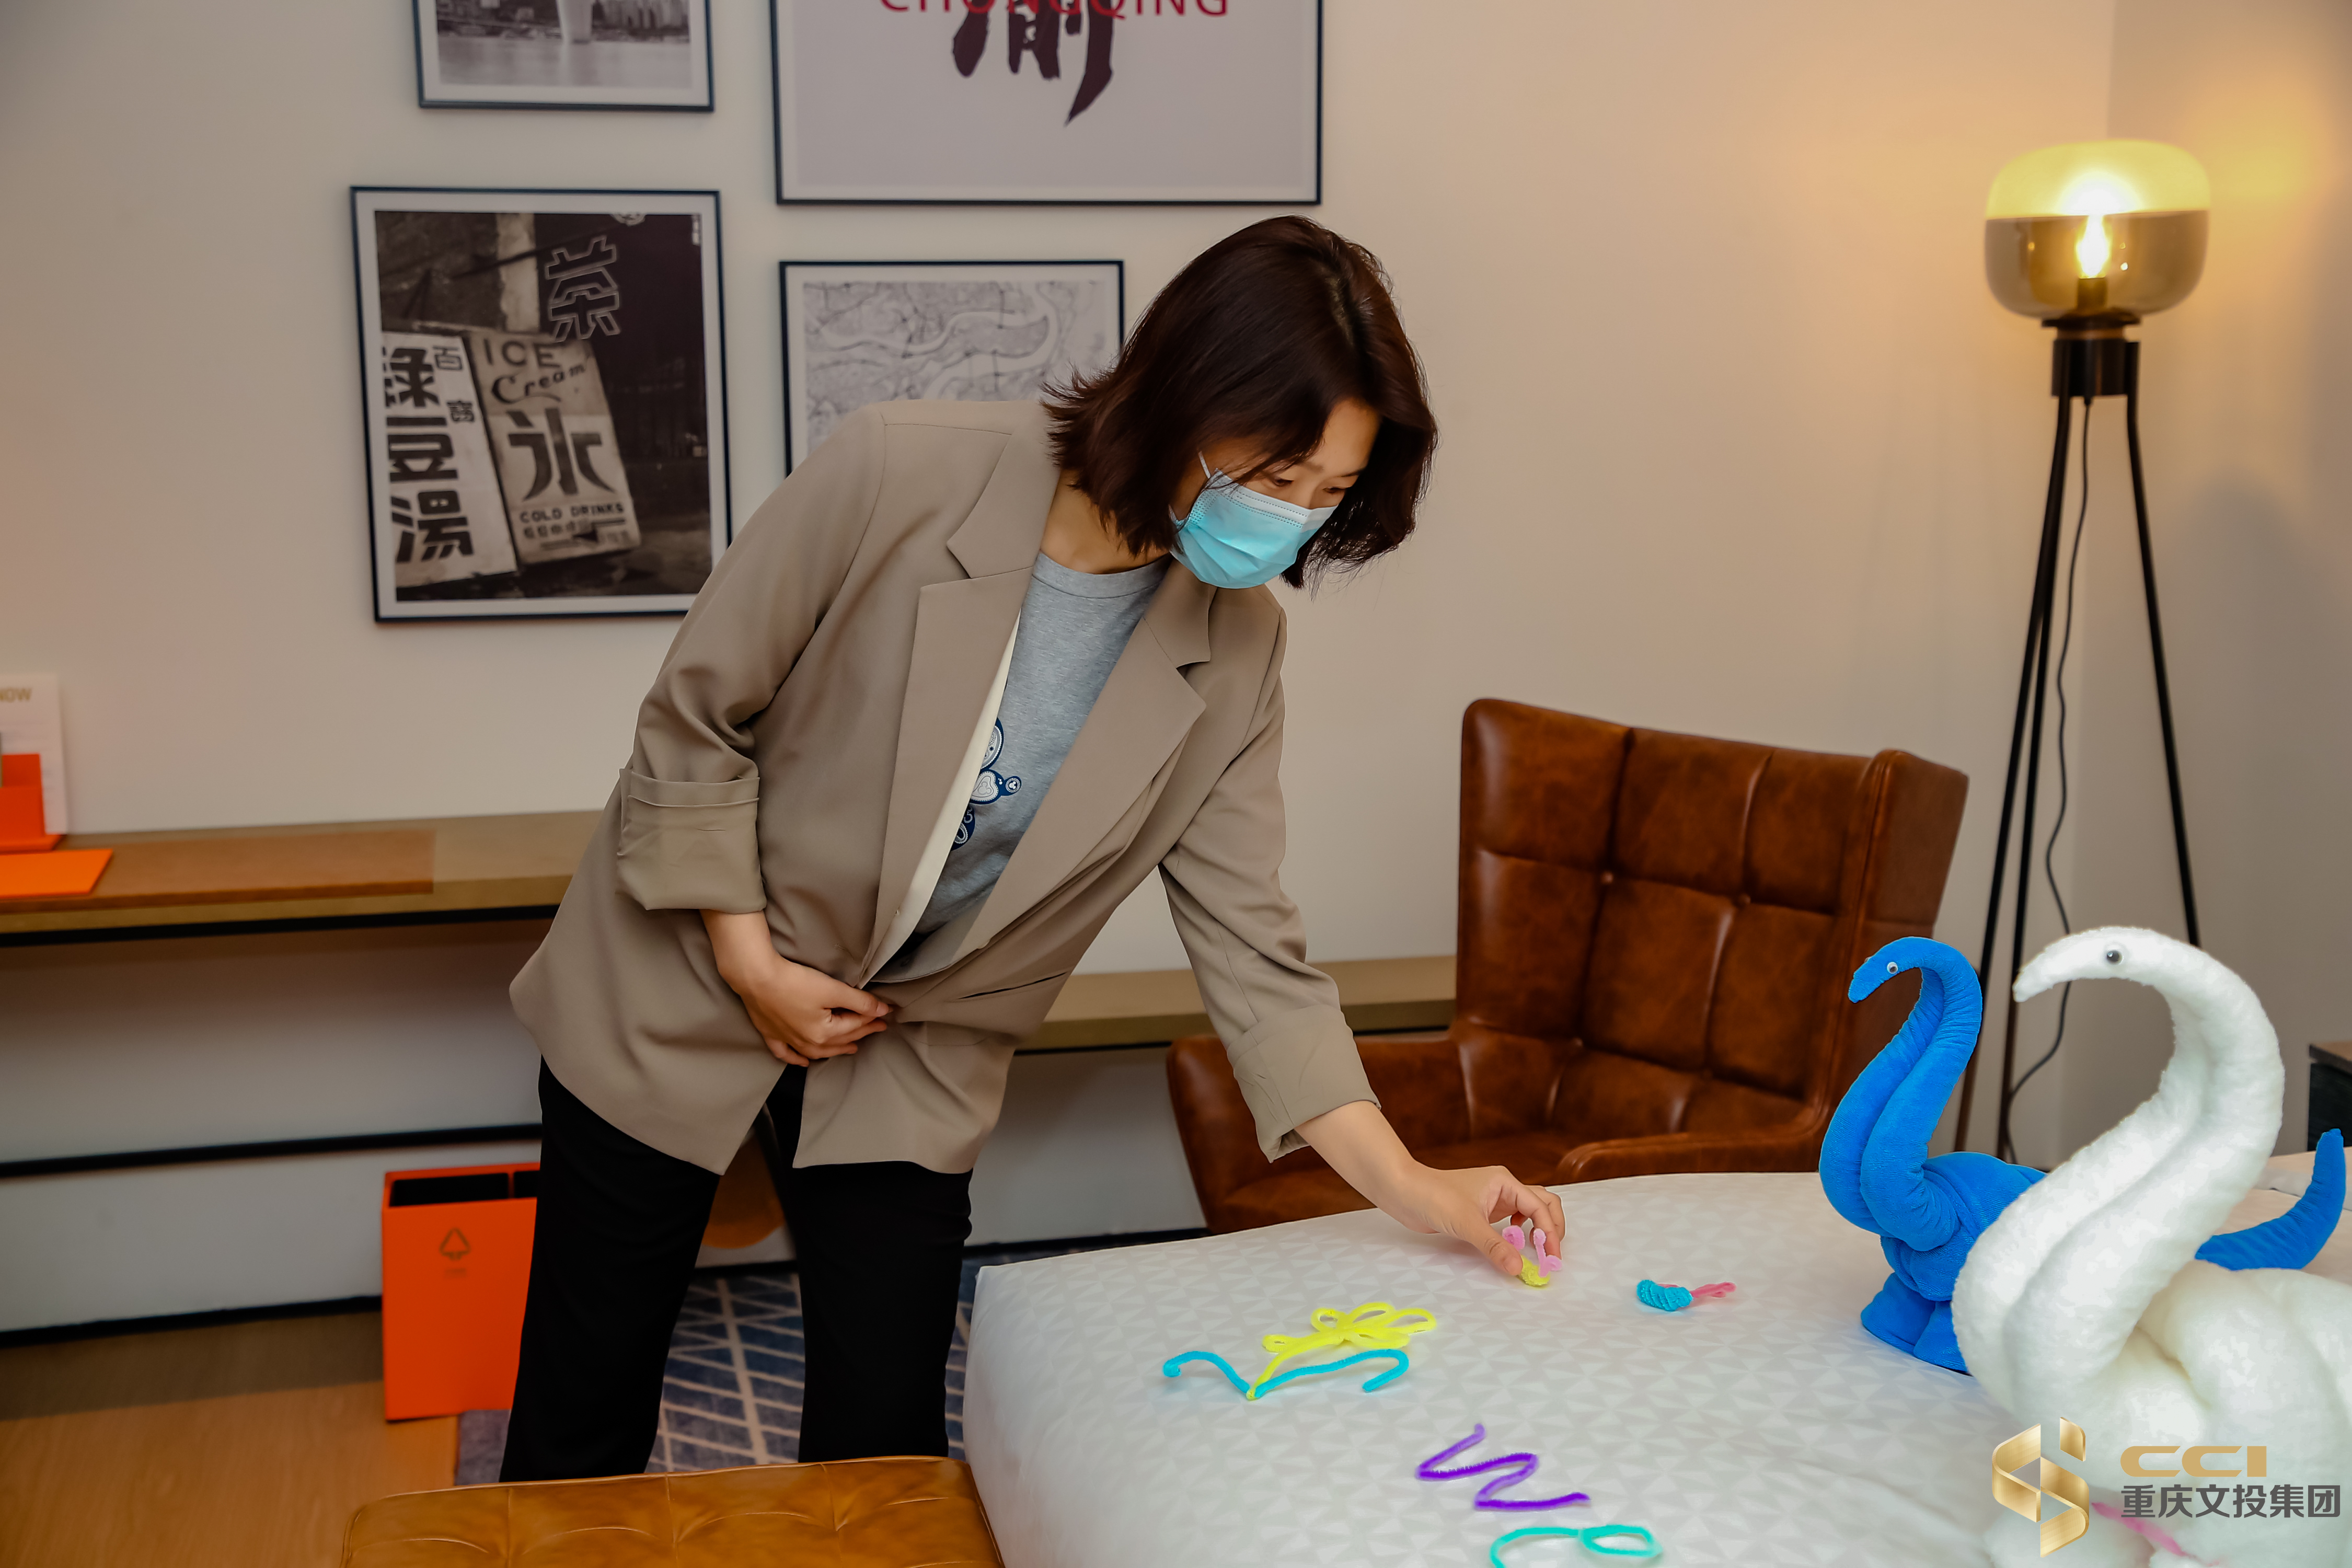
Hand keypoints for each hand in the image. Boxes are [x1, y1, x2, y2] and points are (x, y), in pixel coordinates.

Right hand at [702, 910, 891, 1066]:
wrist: (756, 978)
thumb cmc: (794, 982)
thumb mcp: (832, 989)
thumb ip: (859, 1001)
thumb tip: (882, 1010)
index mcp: (824, 1033)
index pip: (855, 1026)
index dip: (872, 1019)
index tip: (885, 1017)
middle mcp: (807, 1043)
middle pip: (840, 1039)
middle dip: (860, 1033)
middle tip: (875, 1028)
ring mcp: (787, 1040)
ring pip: (817, 1051)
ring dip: (835, 1050)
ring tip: (851, 1047)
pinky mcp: (771, 1034)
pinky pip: (786, 1053)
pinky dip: (797, 1058)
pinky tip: (805, 1061)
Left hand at [1297, 1100, 1567, 1279]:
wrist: (1403, 1192)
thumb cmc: (1433, 1197)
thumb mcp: (1466, 1223)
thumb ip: (1494, 1246)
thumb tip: (1519, 1269)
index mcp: (1505, 1182)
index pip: (1540, 1207)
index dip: (1550, 1233)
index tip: (1551, 1258)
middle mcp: (1504, 1188)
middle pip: (1543, 1204)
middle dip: (1551, 1228)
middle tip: (1550, 1254)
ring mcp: (1493, 1199)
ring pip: (1528, 1212)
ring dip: (1537, 1230)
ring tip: (1535, 1251)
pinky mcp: (1482, 1211)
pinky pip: (1510, 1221)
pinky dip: (1518, 1233)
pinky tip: (1511, 1244)